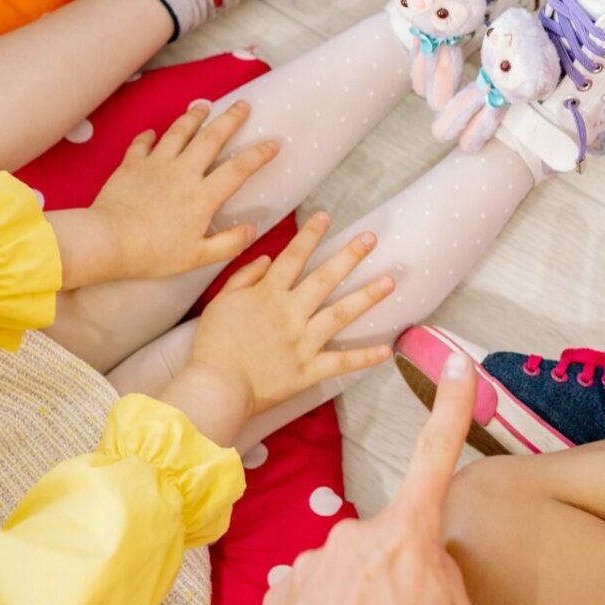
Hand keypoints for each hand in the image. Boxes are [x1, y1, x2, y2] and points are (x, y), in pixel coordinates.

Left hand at [89, 102, 276, 279]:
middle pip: (211, 138)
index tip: (273, 142)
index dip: (258, 154)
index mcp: (202, 196)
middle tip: (243, 104)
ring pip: (178, 132)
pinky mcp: (131, 165)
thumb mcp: (197, 258)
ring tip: (203, 106)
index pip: (238, 169)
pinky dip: (148, 136)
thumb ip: (228, 244)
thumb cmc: (153, 253)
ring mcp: (156, 165)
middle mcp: (183, 173)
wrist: (108, 240)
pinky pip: (142, 144)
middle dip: (230, 119)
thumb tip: (251, 230)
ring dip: (193, 117)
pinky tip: (152, 133)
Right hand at [189, 212, 393, 416]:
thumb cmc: (214, 346)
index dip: (310, 235)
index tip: (325, 216)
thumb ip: (244, 278)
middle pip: (325, 279)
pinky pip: (341, 363)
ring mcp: (303, 342)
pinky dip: (363, 357)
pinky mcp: (309, 370)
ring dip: (367, 296)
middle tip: (371, 238)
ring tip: (390, 281)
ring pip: (340, 314)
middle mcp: (291, 314)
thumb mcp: (221, 303)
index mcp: (268, 295)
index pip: (293, 258)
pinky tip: (386, 350)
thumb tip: (267, 259)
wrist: (217, 387)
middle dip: (349, 255)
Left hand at [238, 354, 481, 604]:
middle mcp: (354, 535)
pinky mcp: (279, 588)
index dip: (450, 407)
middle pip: (390, 545)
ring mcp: (312, 560)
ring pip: (350, 574)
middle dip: (398, 581)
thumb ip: (445, 581)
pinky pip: (315, 597)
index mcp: (407, 540)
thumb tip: (426, 566)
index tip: (457, 363)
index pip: (435, 458)